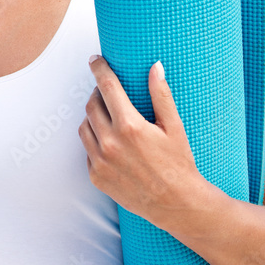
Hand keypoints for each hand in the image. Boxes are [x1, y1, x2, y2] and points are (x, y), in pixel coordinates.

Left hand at [78, 55, 208, 227]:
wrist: (177, 204)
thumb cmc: (179, 163)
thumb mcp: (174, 127)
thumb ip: (161, 95)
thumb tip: (154, 66)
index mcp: (130, 126)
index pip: (107, 87)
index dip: (99, 69)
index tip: (95, 59)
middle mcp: (110, 143)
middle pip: (92, 105)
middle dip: (98, 94)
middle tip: (108, 92)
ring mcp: (100, 161)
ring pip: (85, 126)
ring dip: (93, 117)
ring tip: (110, 117)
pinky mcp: (96, 176)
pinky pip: (87, 149)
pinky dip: (95, 140)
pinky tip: (111, 142)